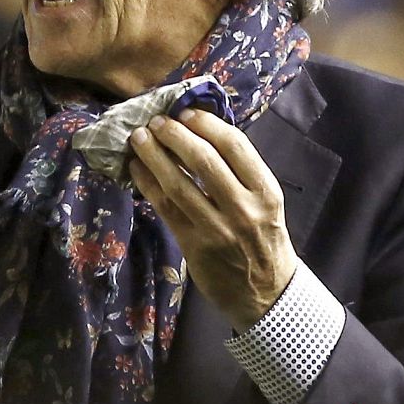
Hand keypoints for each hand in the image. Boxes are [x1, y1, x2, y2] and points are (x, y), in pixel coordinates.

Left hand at [127, 108, 294, 331]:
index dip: (206, 124)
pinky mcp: (194, 245)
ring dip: (154, 156)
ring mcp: (217, 228)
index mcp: (266, 191)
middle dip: (175, 136)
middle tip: (156, 122)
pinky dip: (148, 184)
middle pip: (204, 161)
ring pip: (179, 184)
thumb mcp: (266, 203)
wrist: (266, 291)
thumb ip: (240, 173)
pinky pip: (165, 208)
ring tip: (139, 138)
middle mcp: (244, 208)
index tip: (186, 113)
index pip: (235, 146)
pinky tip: (136, 168)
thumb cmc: (264, 239)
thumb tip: (200, 133)